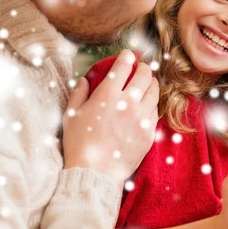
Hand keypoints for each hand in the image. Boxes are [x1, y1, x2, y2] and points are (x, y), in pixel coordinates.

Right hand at [61, 50, 159, 187]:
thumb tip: (85, 80)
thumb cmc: (79, 144)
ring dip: (151, 84)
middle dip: (143, 67)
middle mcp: (128, 102)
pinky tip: (147, 105)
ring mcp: (142, 117)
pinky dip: (152, 104)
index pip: (124, 66)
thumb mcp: (72, 114)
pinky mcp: (149, 132)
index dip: (127, 57)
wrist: (95, 173)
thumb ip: (79, 93)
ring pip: (154, 92)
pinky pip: (155, 111)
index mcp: (108, 94)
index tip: (128, 55)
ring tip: (148, 83)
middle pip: (144, 75)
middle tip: (141, 67)